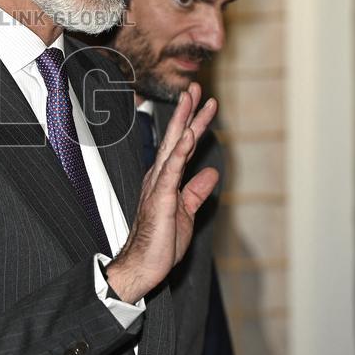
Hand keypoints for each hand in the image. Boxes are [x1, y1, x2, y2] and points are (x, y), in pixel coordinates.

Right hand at [106, 83, 218, 302]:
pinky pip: (172, 170)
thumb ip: (196, 191)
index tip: (205, 104)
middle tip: (197, 88)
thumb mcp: (186, 213)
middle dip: (188, 112)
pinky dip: (180, 151)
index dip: (194, 124)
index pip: (183, 147)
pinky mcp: (161, 197)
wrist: (143, 265)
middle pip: (176, 138)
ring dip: (186, 122)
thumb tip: (211, 172)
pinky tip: (188, 135)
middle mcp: (160, 177)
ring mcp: (159, 185)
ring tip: (194, 99)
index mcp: (166, 180)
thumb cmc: (160, 242)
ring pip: (174, 146)